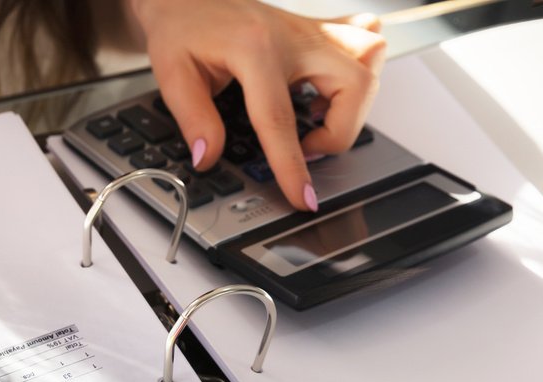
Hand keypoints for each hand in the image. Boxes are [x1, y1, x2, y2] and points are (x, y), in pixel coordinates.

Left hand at [133, 0, 387, 211]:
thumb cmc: (182, 24)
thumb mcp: (172, 72)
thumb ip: (193, 118)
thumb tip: (209, 157)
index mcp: (255, 48)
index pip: (281, 119)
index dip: (292, 165)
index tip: (303, 197)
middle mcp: (293, 36)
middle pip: (355, 84)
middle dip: (341, 130)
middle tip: (307, 145)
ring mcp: (310, 30)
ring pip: (370, 58)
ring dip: (355, 99)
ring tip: (319, 116)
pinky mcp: (317, 29)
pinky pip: (365, 39)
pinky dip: (360, 68)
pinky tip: (329, 88)